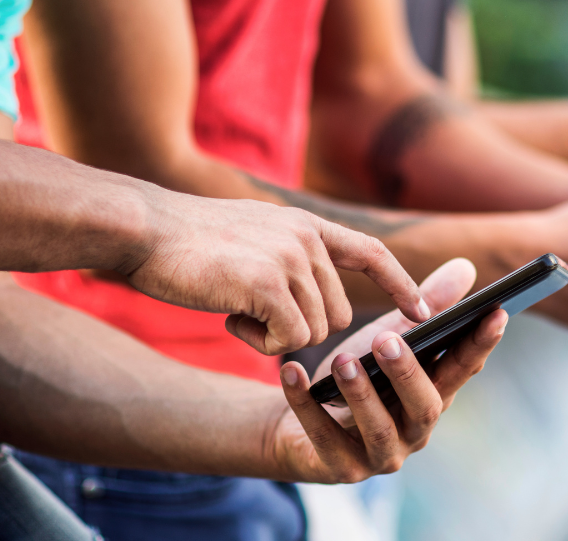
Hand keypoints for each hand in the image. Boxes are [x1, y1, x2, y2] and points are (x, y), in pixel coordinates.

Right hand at [121, 189, 431, 354]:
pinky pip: (290, 339)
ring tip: (236, 305)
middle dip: (300, 325)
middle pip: (337, 313)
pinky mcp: (268, 284)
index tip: (422, 310)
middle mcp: (306, 238)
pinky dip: (261, 343)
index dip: (401, 283)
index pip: (371, 253)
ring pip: (315, 330)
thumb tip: (318, 304)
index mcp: (306, 225)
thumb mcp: (256, 235)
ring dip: (275, 334)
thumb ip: (292, 257)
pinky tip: (230, 316)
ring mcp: (290, 258)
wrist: (145, 230)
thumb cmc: (191, 242)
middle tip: (252, 309)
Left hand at [268, 259, 505, 482]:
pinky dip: (307, 406)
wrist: (298, 425)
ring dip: (362, 395)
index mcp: (434, 395)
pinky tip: (293, 371)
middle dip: (409, 373)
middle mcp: (414, 431)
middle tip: (388, 338)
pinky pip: (323, 439)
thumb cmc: (358, 377)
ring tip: (344, 360)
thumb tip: (465, 267)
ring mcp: (379, 455)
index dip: (481, 343)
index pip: (464, 370)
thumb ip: (427, 307)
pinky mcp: (339, 468)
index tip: (495, 312)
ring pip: (379, 429)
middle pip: (425, 406)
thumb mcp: (391, 336)